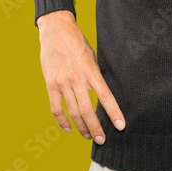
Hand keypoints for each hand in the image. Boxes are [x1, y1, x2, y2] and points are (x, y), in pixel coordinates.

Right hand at [37, 10, 124, 144]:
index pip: (105, 97)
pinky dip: (62, 121)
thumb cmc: (78, 43)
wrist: (56, 31)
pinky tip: (68, 128)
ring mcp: (62, 83)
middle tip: (102, 139)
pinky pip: (56, 108)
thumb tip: (104, 94)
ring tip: (88, 135)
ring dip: (81, 127)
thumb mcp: (93, 56)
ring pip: (72, 112)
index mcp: (91, 71)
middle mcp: (76, 79)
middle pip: (86, 110)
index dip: (113, 113)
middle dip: (95, 128)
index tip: (120, 126)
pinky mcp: (50, 85)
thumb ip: (96, 75)